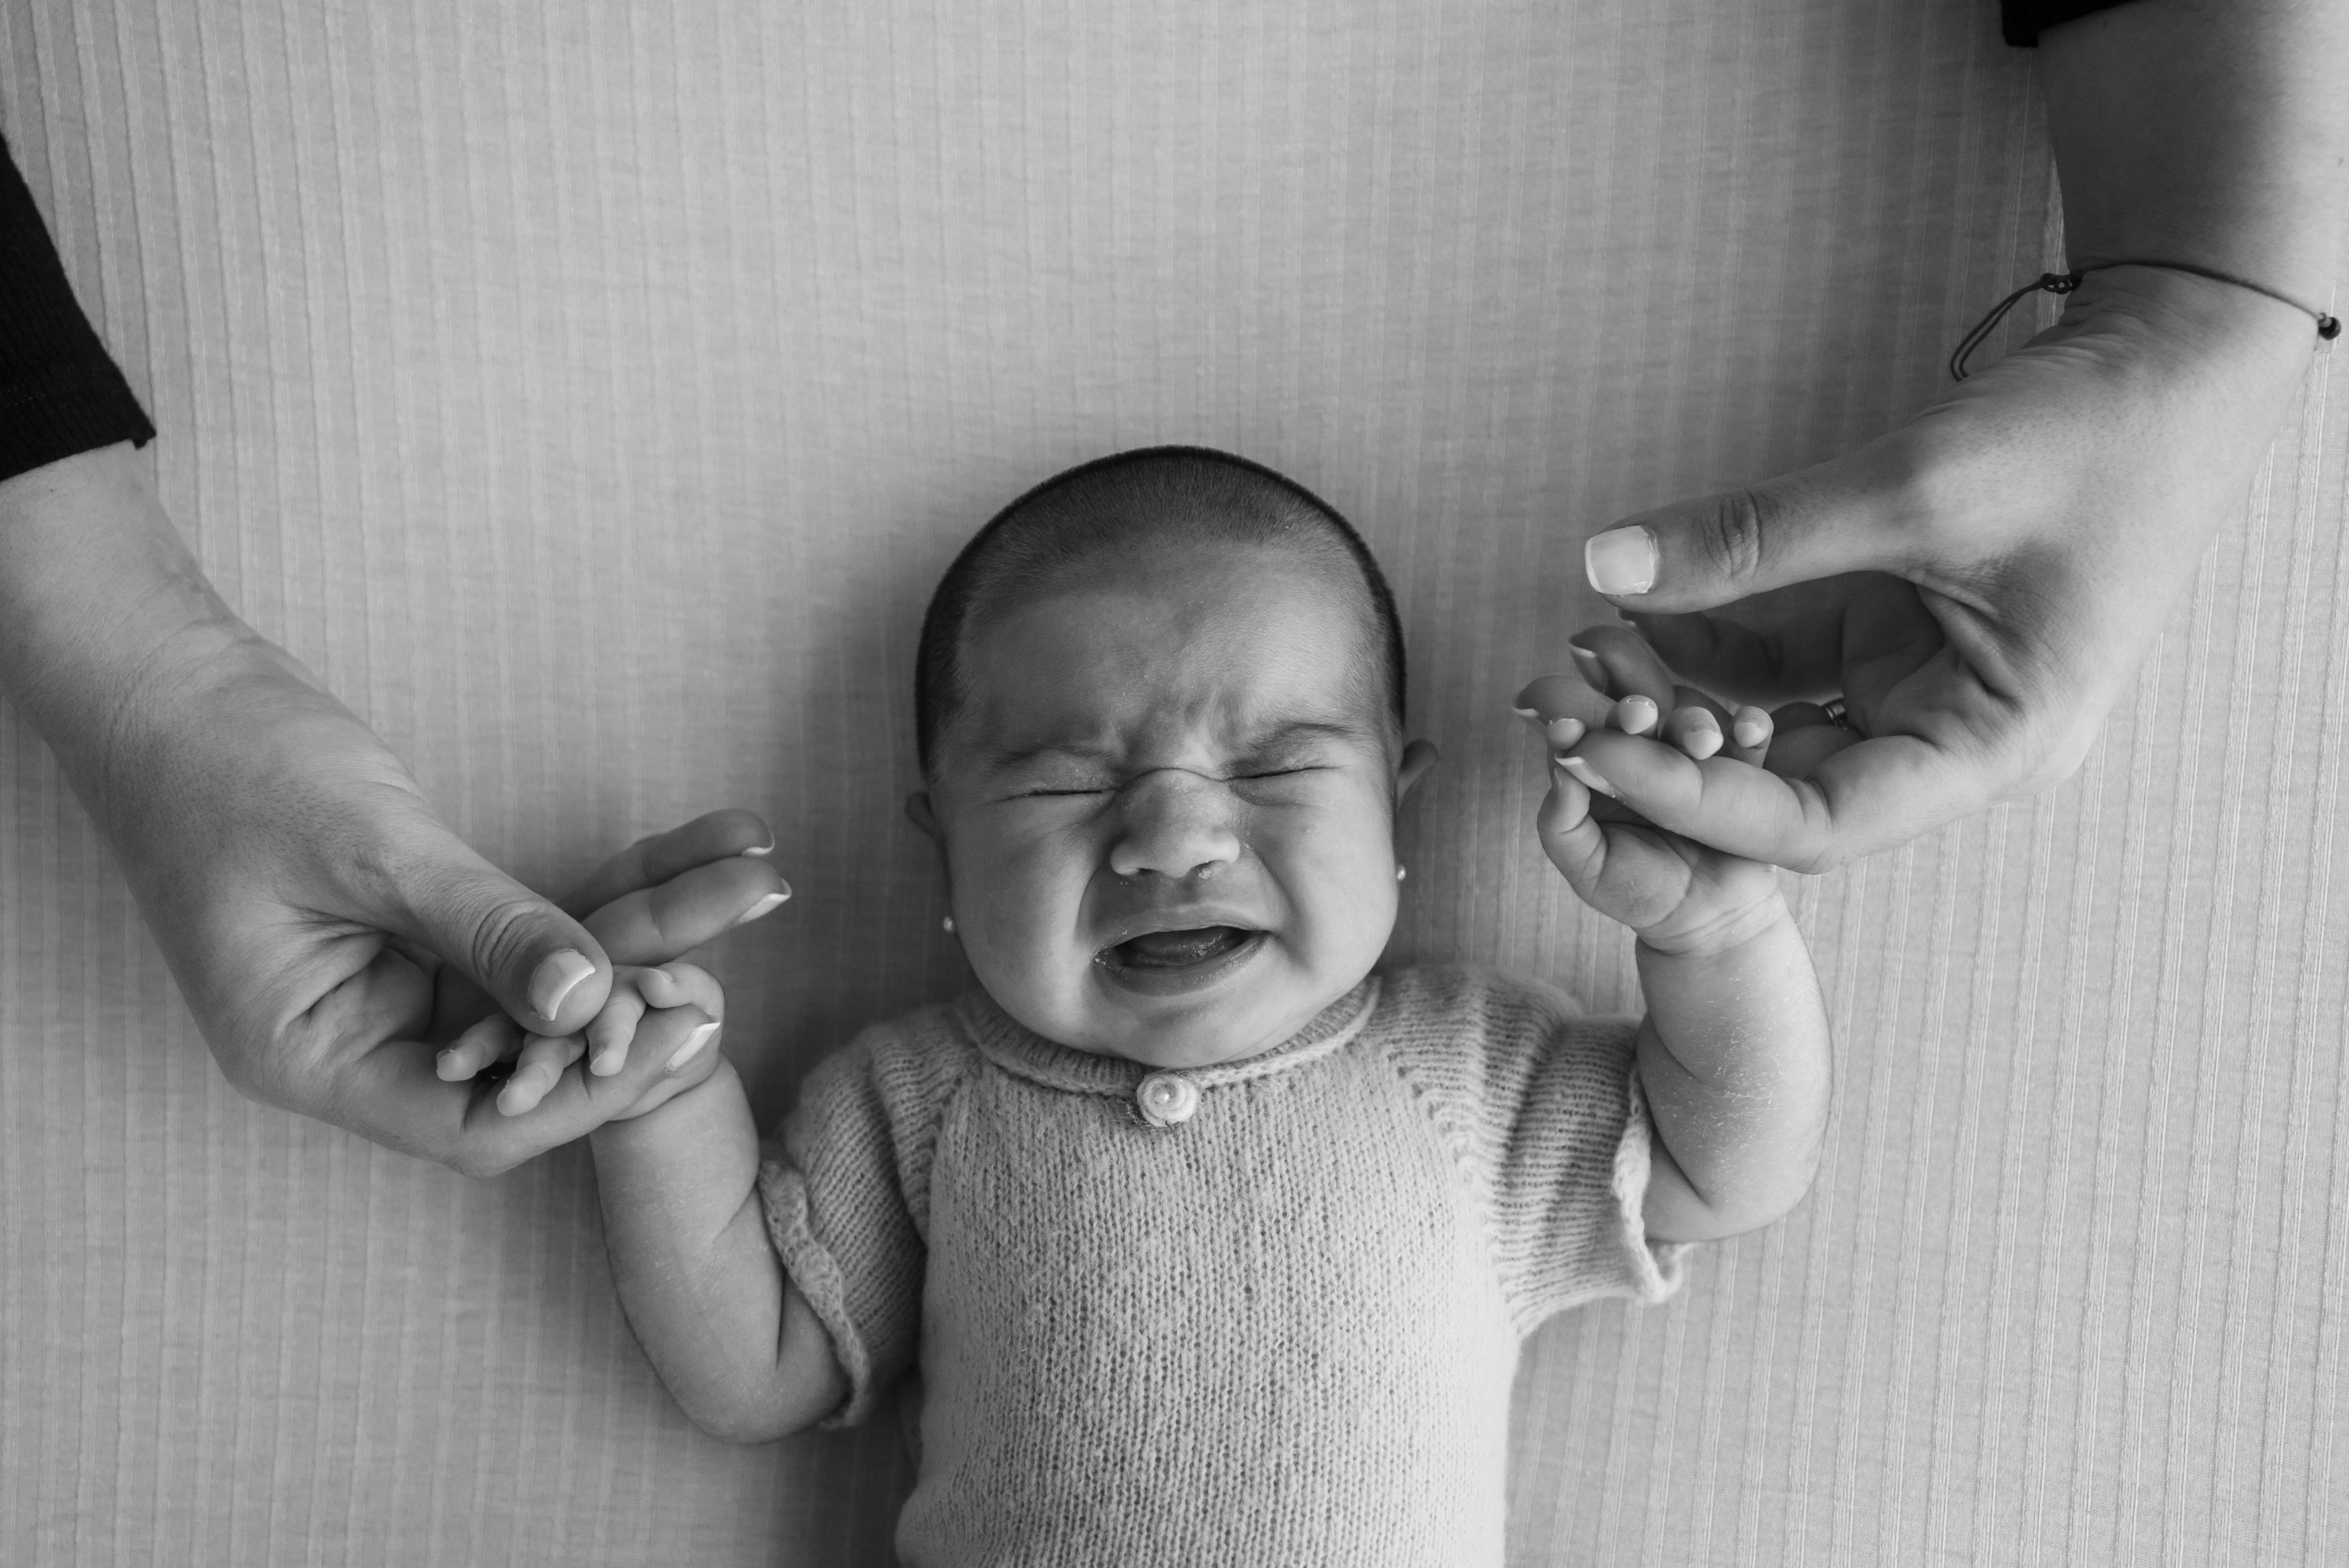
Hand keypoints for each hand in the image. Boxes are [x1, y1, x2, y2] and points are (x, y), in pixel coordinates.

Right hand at [1, 449, 791, 1175]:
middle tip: (755, 915)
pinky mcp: (433, 925)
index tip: (682, 1028)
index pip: (476, 1120)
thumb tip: (591, 1002)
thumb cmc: (228, 763)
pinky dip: (620, 884)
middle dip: (648, 988)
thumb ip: (482, 928)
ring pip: (555, 977)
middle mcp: (364, 1036)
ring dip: (657, 920)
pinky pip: (542, 919)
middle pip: (533, 1048)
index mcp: (316, 1055)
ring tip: (760, 870)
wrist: (171, 678)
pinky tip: (708, 840)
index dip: (583, 1090)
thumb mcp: (365, 850)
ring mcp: (402, 981)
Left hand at [1516, 628, 1786, 953]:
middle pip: (1637, 714)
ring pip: (1692, 722)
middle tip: (1636, 715)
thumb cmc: (1638, 891)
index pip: (1582, 732)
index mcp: (1599, 767)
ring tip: (1700, 741)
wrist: (1707, 918)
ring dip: (1694, 723)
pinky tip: (1749, 727)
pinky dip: (1752, 729)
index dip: (1573, 721)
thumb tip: (1560, 770)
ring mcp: (1694, 752)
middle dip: (1635, 710)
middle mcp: (1645, 748)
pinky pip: (1750, 740)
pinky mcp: (1743, 762)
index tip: (1567, 724)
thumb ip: (1561, 825)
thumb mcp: (1588, 869)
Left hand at [1565, 266, 2322, 869]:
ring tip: (1577, 656)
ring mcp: (1920, 690)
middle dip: (1670, 756)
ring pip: (1772, 728)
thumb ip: (1758, 535)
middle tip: (1555, 711)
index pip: (1816, 821)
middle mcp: (1954, 740)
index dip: (1696, 798)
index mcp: (1993, 748)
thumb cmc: (2086, 434)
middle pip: (1784, 791)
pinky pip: (1781, 665)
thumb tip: (1605, 564)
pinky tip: (1630, 613)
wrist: (2168, 360)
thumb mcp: (1915, 486)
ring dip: (1675, 699)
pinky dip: (1706, 647)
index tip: (1591, 749)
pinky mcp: (1891, 636)